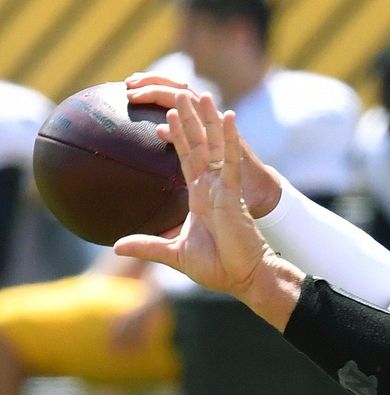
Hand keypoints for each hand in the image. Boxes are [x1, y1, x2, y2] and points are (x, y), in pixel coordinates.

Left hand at [114, 92, 302, 330]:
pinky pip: (231, 160)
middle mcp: (213, 187)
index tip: (169, 115)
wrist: (243, 276)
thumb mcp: (174, 254)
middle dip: (192, 120)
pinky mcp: (234, 193)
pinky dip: (228, 138)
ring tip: (202, 95)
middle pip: (200, 145)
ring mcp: (224, 187)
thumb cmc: (217, 267)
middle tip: (185, 94)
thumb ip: (148, 245)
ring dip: (208, 120)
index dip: (179, 137)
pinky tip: (227, 117)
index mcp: (200, 197)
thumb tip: (116, 245)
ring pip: (215, 146)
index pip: (187, 159)